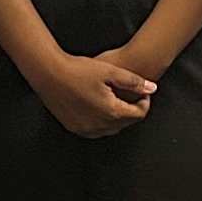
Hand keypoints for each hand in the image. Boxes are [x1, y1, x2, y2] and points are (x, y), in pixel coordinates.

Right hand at [30, 48, 158, 139]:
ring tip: (114, 99)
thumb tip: (152, 88)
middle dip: (131, 109)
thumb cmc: (78, 70)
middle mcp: (99, 125)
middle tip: (129, 94)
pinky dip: (102, 121)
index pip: (138, 114)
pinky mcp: (74, 128)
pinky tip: (99, 106)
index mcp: (111, 112)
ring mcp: (85, 129)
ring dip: (117, 117)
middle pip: (126, 123)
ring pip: (111, 129)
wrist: (48, 73)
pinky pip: (95, 130)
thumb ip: (134, 81)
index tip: (142, 92)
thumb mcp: (110, 71)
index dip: (144, 102)